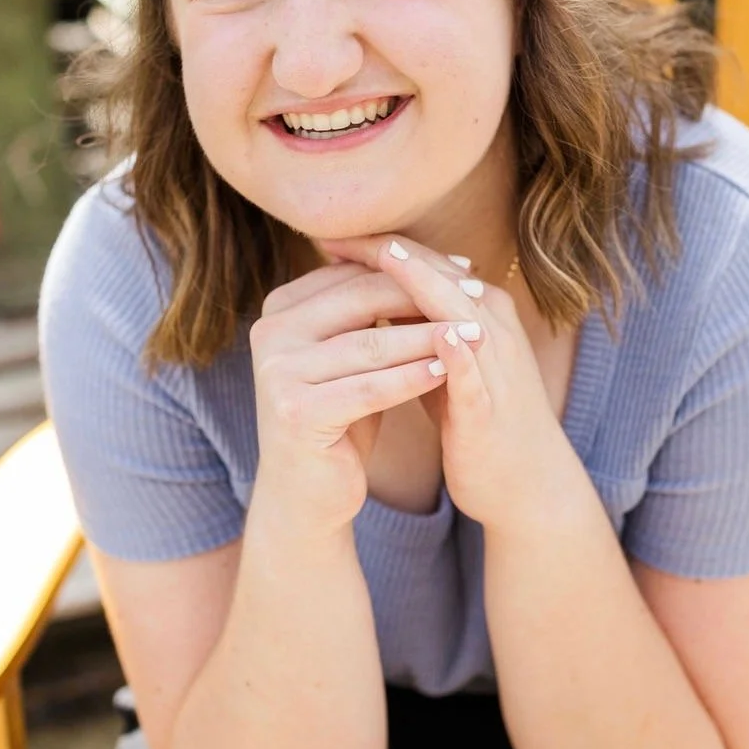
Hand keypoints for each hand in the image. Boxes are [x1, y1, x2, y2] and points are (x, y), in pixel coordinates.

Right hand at [249, 260, 451, 538]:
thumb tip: (421, 255)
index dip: (412, 268)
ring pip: (370, 344)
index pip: (354, 274)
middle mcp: (270, 332)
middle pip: (361, 300)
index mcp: (280, 308)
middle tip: (478, 292)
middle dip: (425, 294)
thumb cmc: (338, 416)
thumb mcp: (350, 355)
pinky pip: (369, 388)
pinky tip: (448, 370)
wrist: (305, 493)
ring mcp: (278, 372)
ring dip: (428, 336)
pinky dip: (412, 377)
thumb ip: (366, 310)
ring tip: (476, 333)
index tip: (463, 267)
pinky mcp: (296, 411)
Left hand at [317, 235, 556, 531]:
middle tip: (342, 232)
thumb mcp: (439, 357)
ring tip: (390, 256)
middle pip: (443, 274)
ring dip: (427, 283)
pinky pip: (475, 376)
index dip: (383, 247)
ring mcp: (497, 367)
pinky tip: (438, 335)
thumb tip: (362, 288)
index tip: (334, 234)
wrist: (523, 480)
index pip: (429, 263)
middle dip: (394, 252)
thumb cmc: (473, 413)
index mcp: (481, 312)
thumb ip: (412, 323)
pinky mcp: (489, 410)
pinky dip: (458, 354)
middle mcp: (494, 328)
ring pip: (462, 312)